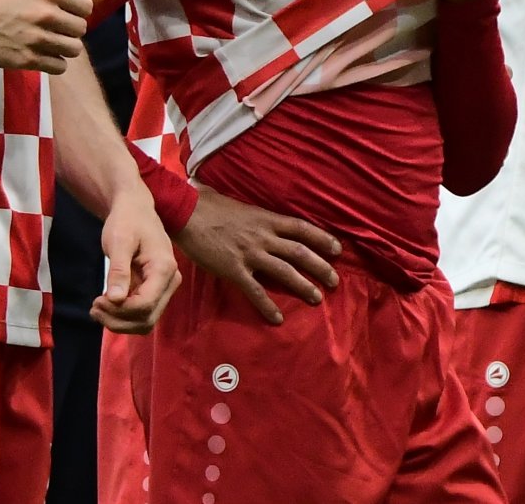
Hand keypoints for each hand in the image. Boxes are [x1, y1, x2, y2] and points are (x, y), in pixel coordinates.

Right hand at [0, 0, 100, 73]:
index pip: (86, 7)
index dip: (76, 11)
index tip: (61, 12)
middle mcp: (45, 13)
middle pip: (81, 29)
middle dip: (69, 29)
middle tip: (50, 27)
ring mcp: (35, 38)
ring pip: (73, 49)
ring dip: (63, 47)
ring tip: (46, 41)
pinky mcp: (25, 60)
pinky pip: (59, 66)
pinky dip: (54, 63)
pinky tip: (41, 54)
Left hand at [91, 194, 181, 333]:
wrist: (135, 210)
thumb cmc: (127, 221)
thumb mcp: (119, 241)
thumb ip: (118, 270)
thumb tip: (115, 299)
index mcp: (164, 268)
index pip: (145, 305)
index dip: (119, 310)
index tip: (97, 299)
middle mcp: (170, 281)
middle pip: (146, 319)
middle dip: (118, 320)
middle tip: (94, 307)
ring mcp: (164, 287)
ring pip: (145, 321)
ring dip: (119, 322)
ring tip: (97, 308)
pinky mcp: (155, 290)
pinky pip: (141, 313)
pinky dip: (122, 316)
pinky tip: (106, 304)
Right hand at [174, 186, 341, 324]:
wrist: (187, 212)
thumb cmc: (211, 206)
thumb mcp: (243, 207)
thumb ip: (257, 217)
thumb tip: (263, 219)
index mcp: (266, 219)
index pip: (301, 228)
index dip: (321, 238)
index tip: (337, 249)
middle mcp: (263, 236)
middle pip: (299, 252)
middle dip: (320, 267)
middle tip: (335, 281)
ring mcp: (249, 253)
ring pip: (284, 271)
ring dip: (303, 286)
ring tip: (317, 298)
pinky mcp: (234, 269)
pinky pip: (255, 290)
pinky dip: (268, 305)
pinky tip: (278, 318)